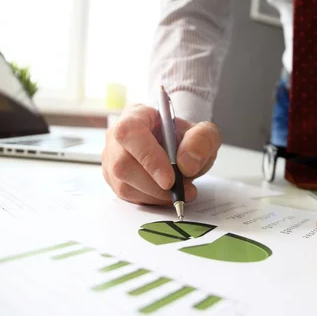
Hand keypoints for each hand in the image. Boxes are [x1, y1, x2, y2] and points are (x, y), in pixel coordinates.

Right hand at [102, 104, 221, 204]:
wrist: (180, 151)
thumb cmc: (186, 139)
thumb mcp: (204, 133)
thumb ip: (202, 141)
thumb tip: (186, 164)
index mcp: (136, 115)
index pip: (130, 133)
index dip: (148, 158)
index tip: (170, 180)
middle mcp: (116, 137)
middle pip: (122, 164)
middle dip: (155, 184)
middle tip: (184, 189)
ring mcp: (111, 160)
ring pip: (124, 185)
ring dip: (156, 195)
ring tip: (180, 190)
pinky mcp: (114, 180)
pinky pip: (128, 197)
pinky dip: (152, 200)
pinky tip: (167, 194)